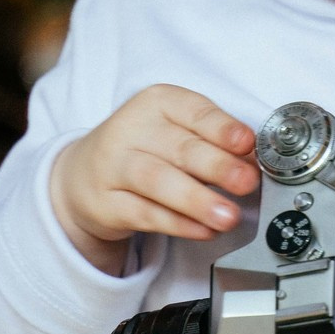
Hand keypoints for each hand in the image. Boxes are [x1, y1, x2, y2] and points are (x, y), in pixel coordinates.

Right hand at [50, 84, 258, 274]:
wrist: (83, 175)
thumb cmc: (143, 149)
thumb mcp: (175, 132)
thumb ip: (212, 143)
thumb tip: (251, 160)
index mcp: (156, 103)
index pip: (193, 111)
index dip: (222, 128)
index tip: (247, 143)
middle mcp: (131, 129)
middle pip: (179, 148)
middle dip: (217, 166)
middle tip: (246, 182)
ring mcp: (114, 166)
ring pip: (158, 181)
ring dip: (198, 200)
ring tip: (228, 215)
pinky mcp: (106, 203)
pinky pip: (145, 214)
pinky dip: (178, 224)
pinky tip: (203, 230)